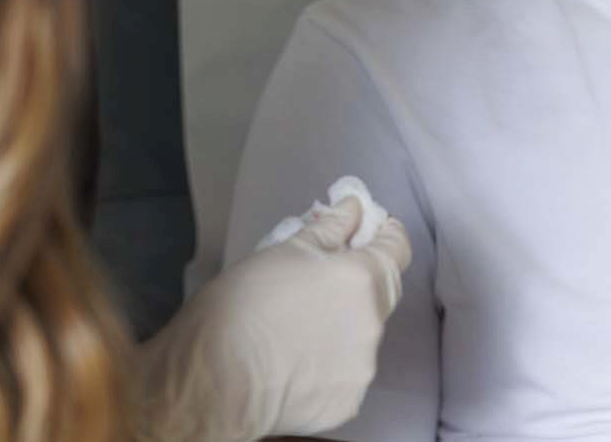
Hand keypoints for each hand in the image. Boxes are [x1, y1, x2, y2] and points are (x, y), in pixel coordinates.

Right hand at [135, 186, 410, 441]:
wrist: (213, 383)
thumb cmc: (240, 307)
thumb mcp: (282, 252)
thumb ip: (329, 229)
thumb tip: (354, 208)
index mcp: (361, 279)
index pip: (397, 248)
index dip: (385, 235)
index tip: (369, 230)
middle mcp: (373, 323)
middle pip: (380, 292)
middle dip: (358, 281)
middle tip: (318, 280)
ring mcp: (362, 367)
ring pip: (362, 335)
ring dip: (341, 325)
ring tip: (296, 327)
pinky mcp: (346, 402)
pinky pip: (345, 373)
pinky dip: (328, 364)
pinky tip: (294, 362)